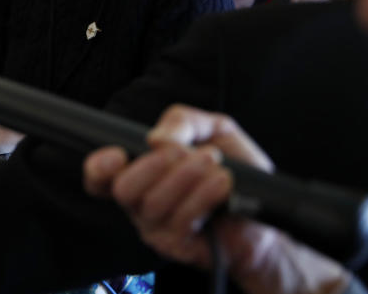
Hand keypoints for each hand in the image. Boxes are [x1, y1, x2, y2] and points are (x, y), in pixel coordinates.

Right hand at [83, 105, 350, 293]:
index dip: (99, 167)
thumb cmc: (238, 172)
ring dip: (189, 176)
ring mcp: (157, 228)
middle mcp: (141, 203)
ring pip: (154, 202)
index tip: (119, 155)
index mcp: (141, 173)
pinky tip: (222, 184)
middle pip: (124, 188)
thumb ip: (183, 121)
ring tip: (216, 167)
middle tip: (188, 154)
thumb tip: (155, 138)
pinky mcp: (178, 246)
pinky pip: (181, 218)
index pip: (99, 177)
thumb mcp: (214, 129)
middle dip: (157, 165)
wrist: (268, 213)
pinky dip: (205, 194)